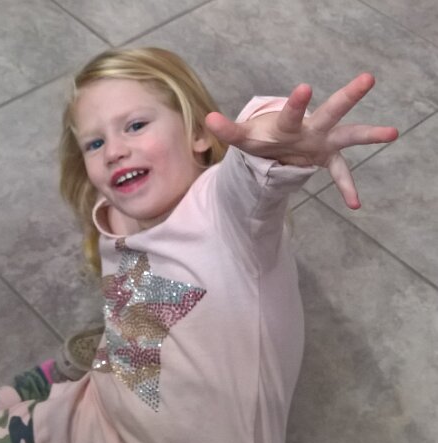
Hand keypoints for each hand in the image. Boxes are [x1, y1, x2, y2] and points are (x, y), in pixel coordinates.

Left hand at [204, 73, 398, 208]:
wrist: (273, 144)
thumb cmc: (261, 136)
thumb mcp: (244, 136)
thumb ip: (229, 130)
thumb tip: (208, 120)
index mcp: (287, 124)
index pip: (290, 113)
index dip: (295, 103)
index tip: (305, 87)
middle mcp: (309, 129)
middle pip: (330, 112)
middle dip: (346, 97)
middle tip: (367, 79)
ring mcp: (321, 142)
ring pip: (348, 135)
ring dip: (369, 134)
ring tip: (392, 133)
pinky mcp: (326, 157)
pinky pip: (340, 172)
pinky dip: (347, 187)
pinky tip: (355, 204)